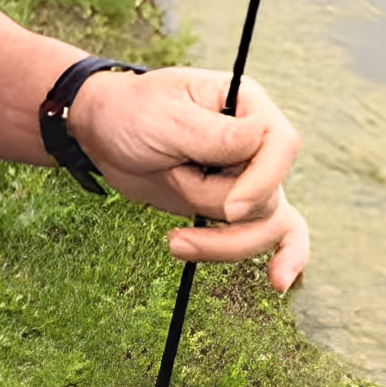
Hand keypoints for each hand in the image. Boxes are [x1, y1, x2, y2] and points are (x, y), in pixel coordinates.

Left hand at [69, 67, 308, 291]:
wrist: (103, 133)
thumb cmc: (130, 112)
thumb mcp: (164, 118)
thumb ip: (213, 134)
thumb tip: (258, 142)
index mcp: (247, 104)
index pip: (281, 144)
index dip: (261, 180)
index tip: (230, 208)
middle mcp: (257, 141)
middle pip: (271, 193)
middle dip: (227, 216)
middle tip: (179, 236)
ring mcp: (248, 176)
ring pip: (266, 223)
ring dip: (222, 243)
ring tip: (175, 245)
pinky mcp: (234, 204)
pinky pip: (270, 233)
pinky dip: (282, 256)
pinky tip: (280, 282)